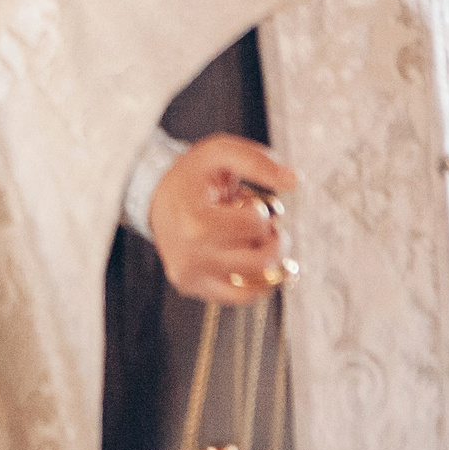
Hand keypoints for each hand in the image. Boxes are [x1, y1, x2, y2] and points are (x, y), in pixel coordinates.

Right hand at [146, 135, 299, 305]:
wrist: (154, 194)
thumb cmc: (193, 174)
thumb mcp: (220, 152)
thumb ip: (257, 161)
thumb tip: (294, 181)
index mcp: (196, 220)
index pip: (256, 225)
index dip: (262, 212)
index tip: (248, 203)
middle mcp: (191, 253)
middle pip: (260, 260)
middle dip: (272, 239)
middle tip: (264, 225)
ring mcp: (190, 273)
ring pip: (255, 283)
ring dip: (266, 260)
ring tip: (254, 241)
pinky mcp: (190, 285)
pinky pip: (239, 297)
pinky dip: (255, 281)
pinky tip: (250, 261)